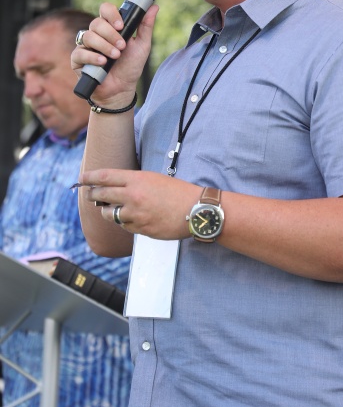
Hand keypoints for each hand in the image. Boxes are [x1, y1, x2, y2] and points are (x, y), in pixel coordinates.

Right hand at [70, 2, 158, 103]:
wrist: (122, 89)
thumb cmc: (131, 66)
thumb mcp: (142, 46)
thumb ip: (146, 26)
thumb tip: (154, 7)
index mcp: (110, 27)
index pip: (105, 9)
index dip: (111, 14)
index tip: (121, 25)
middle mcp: (96, 34)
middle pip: (96, 23)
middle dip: (111, 34)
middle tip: (122, 46)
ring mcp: (85, 46)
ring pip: (88, 36)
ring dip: (104, 46)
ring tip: (115, 56)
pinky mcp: (77, 59)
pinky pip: (80, 52)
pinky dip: (92, 57)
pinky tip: (102, 62)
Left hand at [78, 168, 198, 239]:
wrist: (196, 210)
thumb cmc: (178, 192)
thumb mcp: (154, 179)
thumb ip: (133, 183)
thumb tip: (113, 187)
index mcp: (137, 180)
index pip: (104, 177)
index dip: (89, 178)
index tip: (81, 179)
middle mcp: (133, 196)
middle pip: (101, 196)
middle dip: (92, 195)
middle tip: (90, 195)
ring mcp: (136, 215)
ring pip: (109, 214)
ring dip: (108, 212)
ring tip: (112, 209)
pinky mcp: (141, 229)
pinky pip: (125, 226)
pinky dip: (125, 222)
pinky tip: (134, 218)